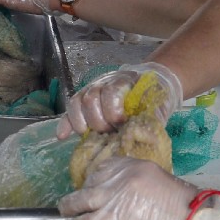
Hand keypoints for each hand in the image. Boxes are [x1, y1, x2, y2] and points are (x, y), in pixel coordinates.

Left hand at [58, 156, 219, 219]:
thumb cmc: (187, 209)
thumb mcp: (160, 184)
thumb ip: (138, 185)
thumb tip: (122, 198)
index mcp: (135, 165)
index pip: (105, 167)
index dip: (96, 178)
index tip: (92, 186)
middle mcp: (121, 176)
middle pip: (91, 181)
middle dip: (84, 191)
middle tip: (77, 201)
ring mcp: (114, 196)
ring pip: (81, 199)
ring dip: (70, 206)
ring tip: (65, 210)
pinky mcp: (112, 218)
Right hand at [60, 60, 181, 137]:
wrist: (152, 85)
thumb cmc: (153, 99)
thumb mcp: (157, 106)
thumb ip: (150, 119)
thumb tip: (143, 138)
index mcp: (123, 81)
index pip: (110, 93)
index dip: (114, 112)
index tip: (122, 125)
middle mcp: (103, 82)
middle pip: (90, 100)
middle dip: (99, 122)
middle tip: (110, 133)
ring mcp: (91, 90)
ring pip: (77, 104)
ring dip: (83, 124)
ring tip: (93, 136)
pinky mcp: (84, 101)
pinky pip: (70, 111)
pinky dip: (65, 124)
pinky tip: (62, 136)